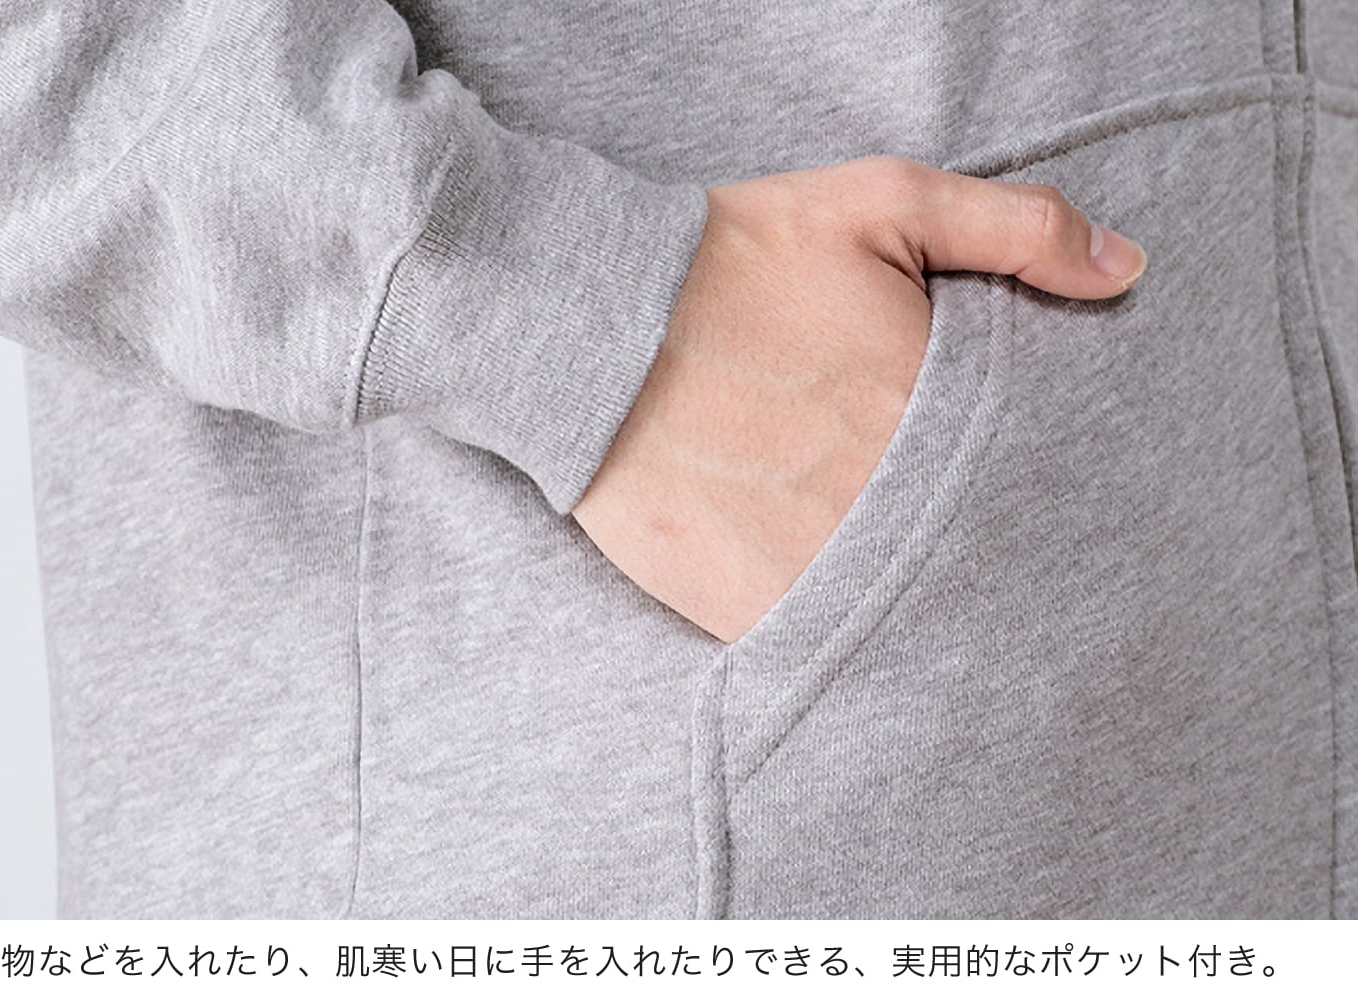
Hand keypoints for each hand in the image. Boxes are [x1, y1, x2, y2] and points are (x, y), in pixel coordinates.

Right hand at [571, 156, 1146, 642]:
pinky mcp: (749, 611)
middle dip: (986, 543)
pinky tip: (839, 588)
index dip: (1041, 480)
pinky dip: (848, 629)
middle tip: (966, 527)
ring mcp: (816, 570)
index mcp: (931, 411)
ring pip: (913, 611)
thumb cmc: (730, 262)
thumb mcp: (878, 203)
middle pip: (981, 552)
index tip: (1026, 480)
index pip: (1037, 475)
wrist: (586, 327)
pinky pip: (831, 642)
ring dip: (923, 595)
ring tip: (906, 565)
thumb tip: (1127, 271)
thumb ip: (1013, 228)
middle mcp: (885, 505)